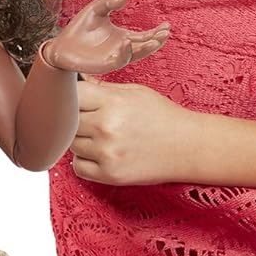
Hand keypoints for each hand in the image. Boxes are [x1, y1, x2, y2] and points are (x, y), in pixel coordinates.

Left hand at [46, 0, 169, 74]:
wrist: (61, 45)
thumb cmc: (80, 28)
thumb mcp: (96, 9)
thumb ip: (109, 2)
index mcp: (123, 37)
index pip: (144, 36)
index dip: (156, 32)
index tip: (167, 25)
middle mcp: (122, 49)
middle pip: (144, 47)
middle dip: (156, 41)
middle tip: (165, 33)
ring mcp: (115, 58)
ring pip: (135, 55)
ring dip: (146, 49)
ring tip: (154, 40)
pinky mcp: (105, 65)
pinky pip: (118, 61)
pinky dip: (124, 53)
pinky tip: (127, 43)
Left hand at [72, 76, 194, 185]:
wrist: (188, 146)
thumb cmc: (164, 116)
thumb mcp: (135, 92)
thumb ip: (103, 88)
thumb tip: (75, 81)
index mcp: (112, 102)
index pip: (71, 95)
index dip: (70, 95)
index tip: (75, 97)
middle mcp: (106, 128)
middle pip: (67, 121)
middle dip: (74, 117)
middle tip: (88, 117)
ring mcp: (107, 153)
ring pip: (70, 144)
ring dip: (79, 139)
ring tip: (100, 135)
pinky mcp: (109, 175)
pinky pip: (78, 167)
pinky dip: (84, 160)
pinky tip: (100, 153)